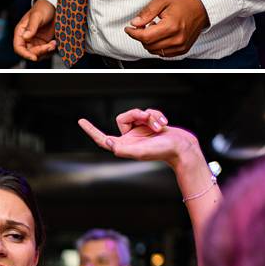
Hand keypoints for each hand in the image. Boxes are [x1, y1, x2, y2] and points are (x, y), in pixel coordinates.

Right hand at [13, 0, 56, 59]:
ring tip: (53, 43)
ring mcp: (35, 41)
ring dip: (46, 52)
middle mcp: (27, 38)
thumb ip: (31, 27)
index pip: (18, 47)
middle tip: (49, 46)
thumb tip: (25, 37)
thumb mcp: (37, 16)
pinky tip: (55, 42)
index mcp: (21, 32)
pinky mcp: (44, 42)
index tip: (34, 57)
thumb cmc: (43, 8)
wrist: (54, 6)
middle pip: (29, 52)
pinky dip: (50, 50)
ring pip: (37, 54)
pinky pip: (45, 52)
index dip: (25, 54)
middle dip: (39, 52)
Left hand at [78, 108, 197, 166]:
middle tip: (147, 118)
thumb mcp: (140, 152)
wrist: (183, 148)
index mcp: (124, 146)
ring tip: (160, 126)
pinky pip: (149, 113)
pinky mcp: (151, 125)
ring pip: (138, 114)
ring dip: (150, 116)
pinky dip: (157, 115)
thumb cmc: (163, 152)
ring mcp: (141, 131)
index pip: (103, 138)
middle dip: (136, 114)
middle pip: (123, 117)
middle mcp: (130, 138)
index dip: (91, 130)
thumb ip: (122, 149)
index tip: (81, 121)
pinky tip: (164, 123)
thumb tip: (107, 142)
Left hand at [124, 0, 209, 57]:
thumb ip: (147, 12)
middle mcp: (177, 38)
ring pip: (154, 51)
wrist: (202, 7)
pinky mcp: (183, 49)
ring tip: (154, 28)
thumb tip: (135, 23)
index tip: (129, 28)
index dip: (133, 33)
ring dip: (149, 41)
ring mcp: (181, 45)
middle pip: (148, 45)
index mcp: (172, 26)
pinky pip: (163, 53)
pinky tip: (160, 35)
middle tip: (143, 25)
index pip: (145, 37)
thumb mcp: (162, 0)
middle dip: (141, 36)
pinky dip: (157, 46)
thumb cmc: (183, 2)